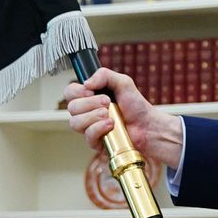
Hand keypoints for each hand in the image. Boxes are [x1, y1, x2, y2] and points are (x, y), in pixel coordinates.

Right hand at [63, 68, 182, 169]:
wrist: (148, 126)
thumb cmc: (136, 106)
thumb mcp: (123, 82)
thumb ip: (104, 75)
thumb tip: (86, 83)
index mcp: (90, 97)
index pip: (69, 92)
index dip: (76, 91)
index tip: (91, 91)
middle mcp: (87, 113)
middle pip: (71, 107)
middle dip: (90, 103)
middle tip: (107, 102)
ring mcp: (90, 128)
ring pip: (75, 122)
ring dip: (93, 116)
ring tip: (110, 114)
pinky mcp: (96, 143)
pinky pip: (88, 136)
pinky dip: (99, 128)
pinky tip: (111, 125)